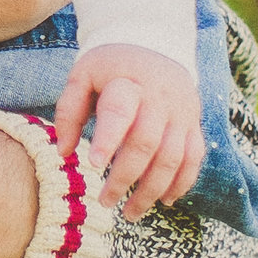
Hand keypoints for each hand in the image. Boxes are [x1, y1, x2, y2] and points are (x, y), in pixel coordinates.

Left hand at [53, 42, 201, 219]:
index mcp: (128, 82)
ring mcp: (181, 112)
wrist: (154, 44)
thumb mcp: (83, 76)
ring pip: (173, 157)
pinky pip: (194, 158)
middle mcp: (159, 98)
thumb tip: (63, 152)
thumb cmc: (110, 67)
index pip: (120, 112)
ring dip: (152, 190)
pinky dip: (182, 183)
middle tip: (104, 202)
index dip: (108, 139)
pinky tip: (164, 201)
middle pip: (146, 144)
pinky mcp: (194, 123)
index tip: (92, 164)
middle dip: (125, 178)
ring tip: (130, 212)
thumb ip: (69, 111)